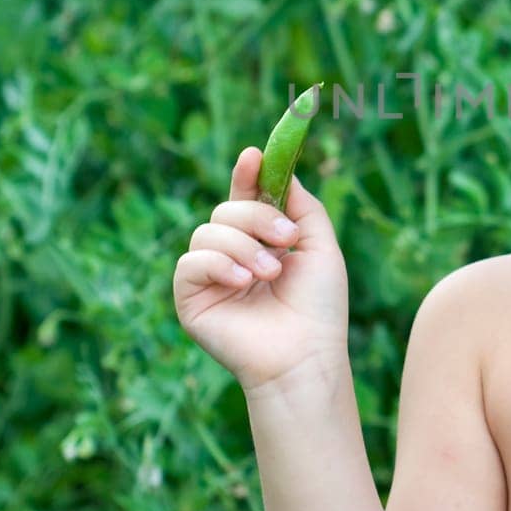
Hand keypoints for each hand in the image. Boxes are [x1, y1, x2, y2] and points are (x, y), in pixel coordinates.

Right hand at [173, 147, 349, 393]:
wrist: (305, 355)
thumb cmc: (319, 308)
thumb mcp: (320, 247)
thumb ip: (302, 207)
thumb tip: (280, 170)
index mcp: (261, 241)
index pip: (245, 198)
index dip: (246, 174)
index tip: (254, 155)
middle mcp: (231, 255)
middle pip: (226, 209)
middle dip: (258, 217)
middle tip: (287, 241)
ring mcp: (209, 277)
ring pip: (208, 231)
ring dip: (244, 247)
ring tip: (271, 274)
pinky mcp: (190, 299)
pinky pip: (191, 262)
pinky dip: (219, 265)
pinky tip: (243, 282)